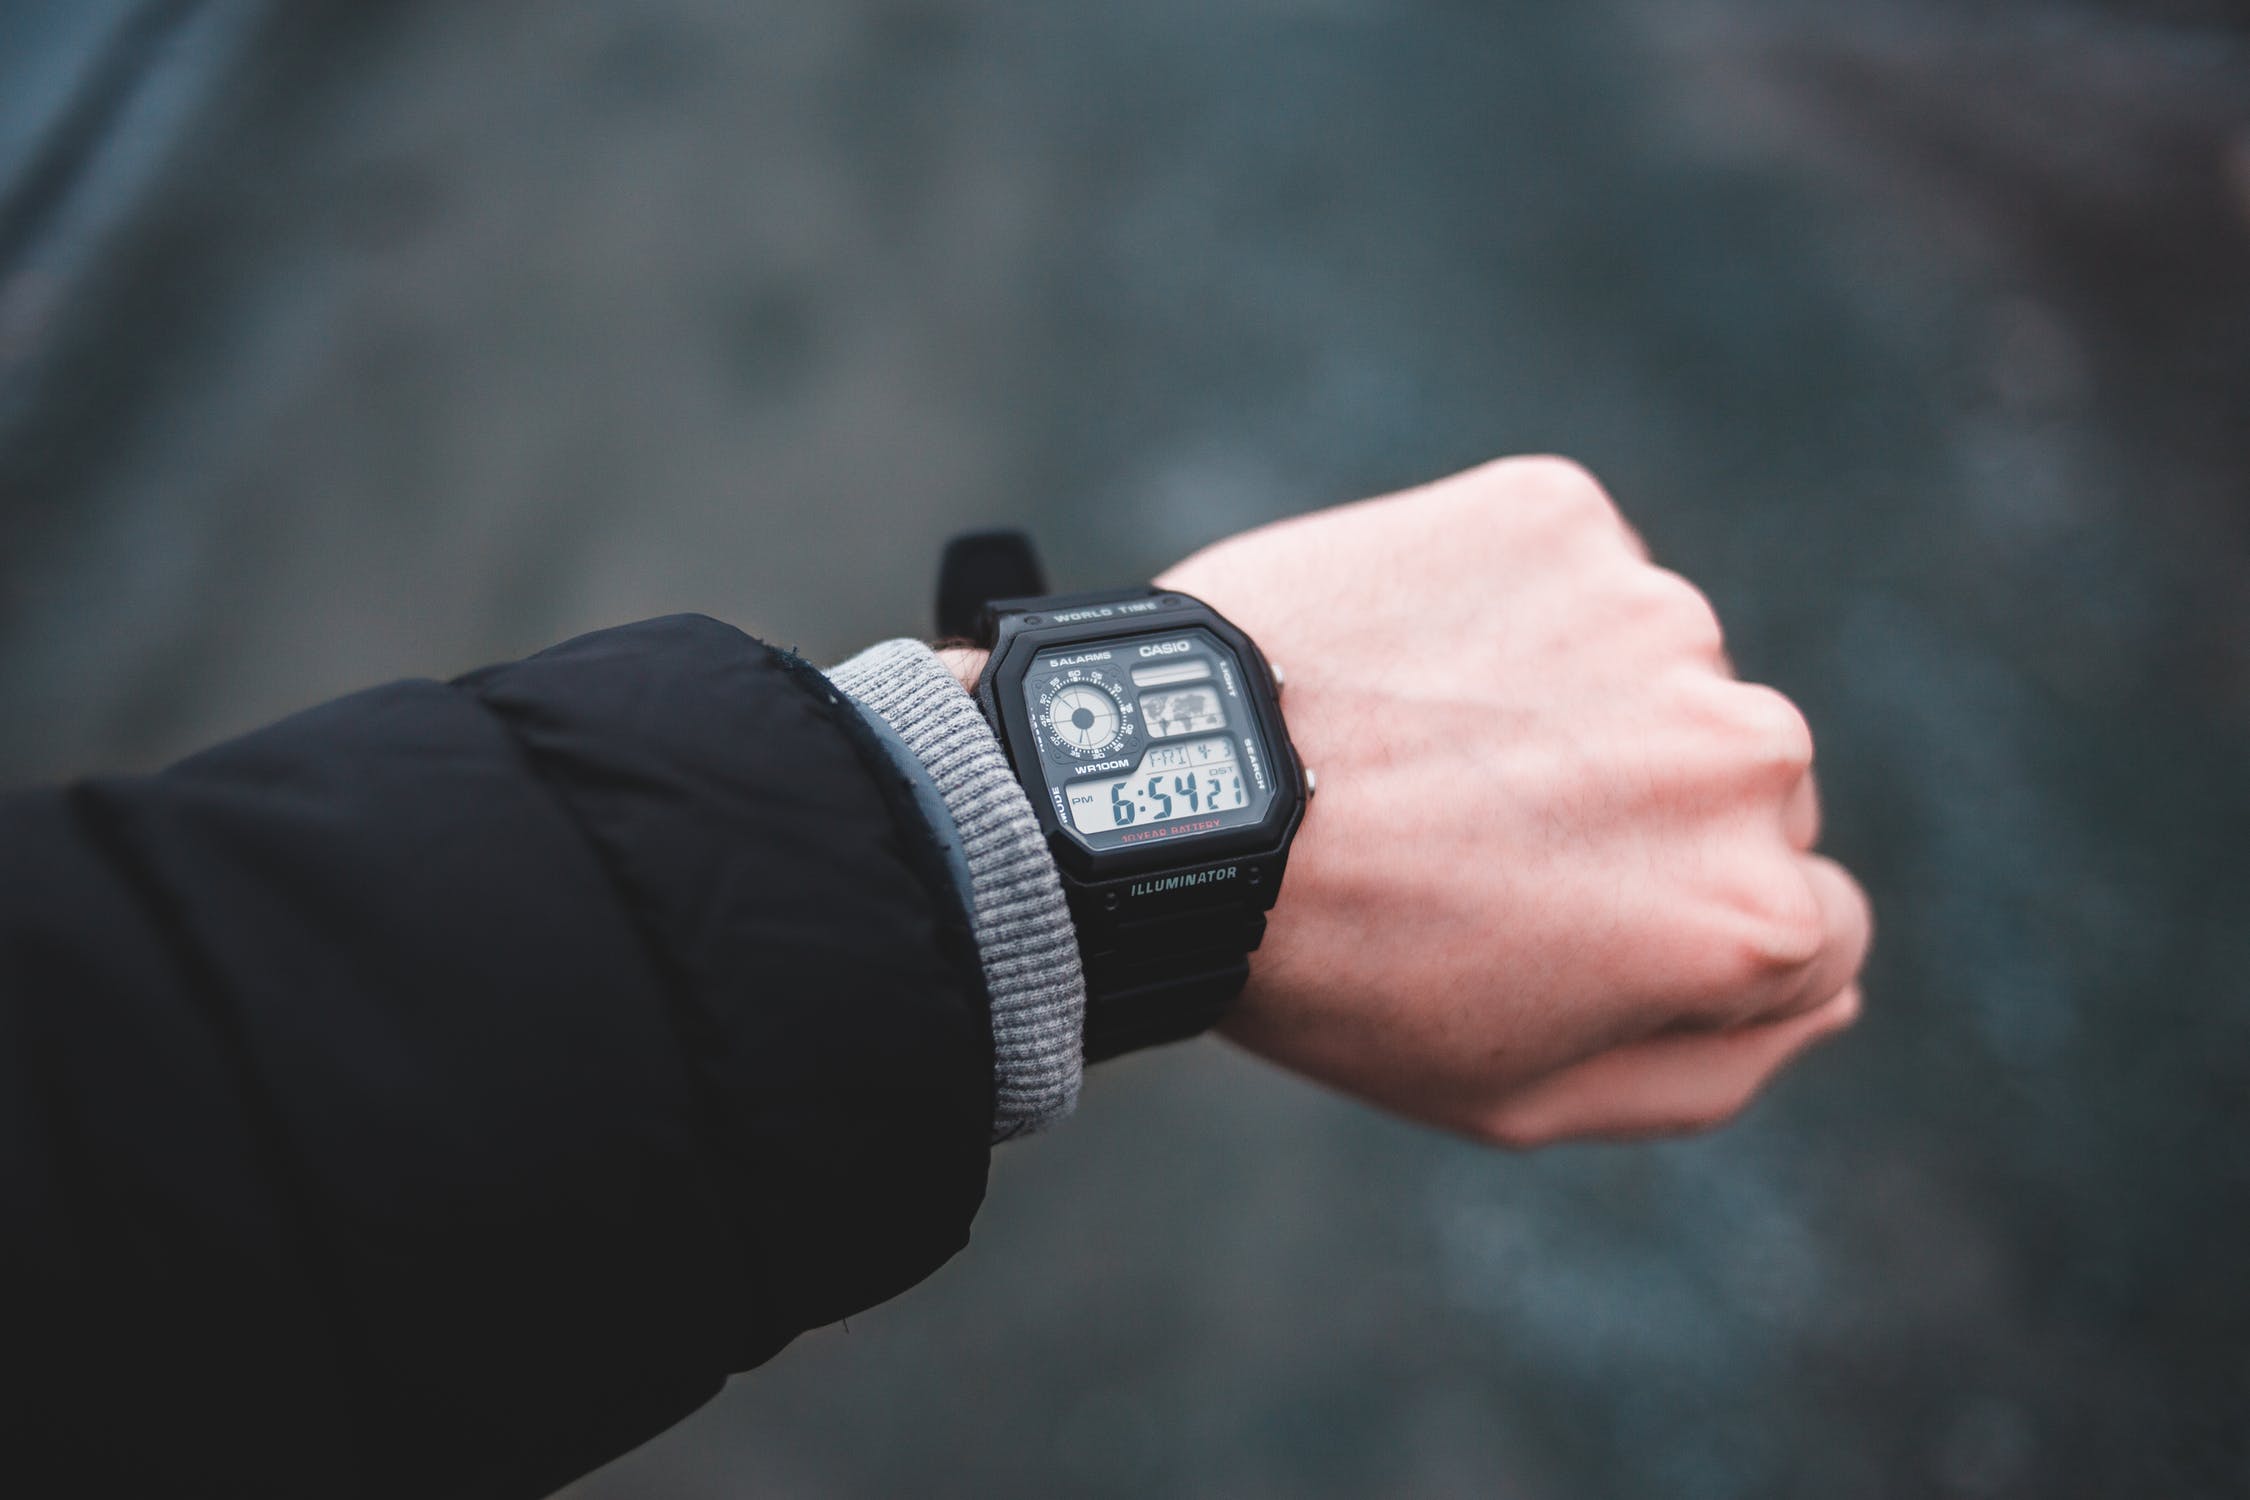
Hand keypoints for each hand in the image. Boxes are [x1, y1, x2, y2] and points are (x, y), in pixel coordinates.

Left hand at [1156, 457, 1869, 1144]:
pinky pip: (1571, 572)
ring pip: (1659, 672)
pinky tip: (1405, 665)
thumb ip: (1711, 1066)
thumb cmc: (1339, 971)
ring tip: (1423, 750)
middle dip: (1643, 817)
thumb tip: (1828, 994)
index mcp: (1751, 914)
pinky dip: (1508, 609)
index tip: (1563, 918)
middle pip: (1748, 791)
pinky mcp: (1562, 513)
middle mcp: (1746, 750)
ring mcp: (1656, 615)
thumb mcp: (1523, 1095)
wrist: (1168, 799)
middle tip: (1477, 838)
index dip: (1679, 935)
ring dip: (1577, 705)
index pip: (1808, 927)